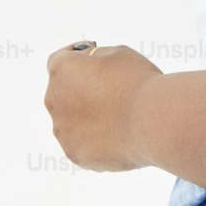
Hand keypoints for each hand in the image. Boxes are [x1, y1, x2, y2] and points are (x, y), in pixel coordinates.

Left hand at [44, 42, 164, 171]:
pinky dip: (94, 138)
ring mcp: (62, 130)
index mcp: (62, 70)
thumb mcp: (118, 53)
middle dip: (81, 88)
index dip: (76, 57)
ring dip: (86, 116)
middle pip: (63, 91)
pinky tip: (117, 133)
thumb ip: (96, 58)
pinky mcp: (74, 153)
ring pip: (70, 120)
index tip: (89, 59)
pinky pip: (81, 142)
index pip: (59, 59)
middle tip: (108, 89)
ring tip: (116, 115)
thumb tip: (91, 68)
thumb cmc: (137, 82)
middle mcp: (54, 99)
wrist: (151, 121)